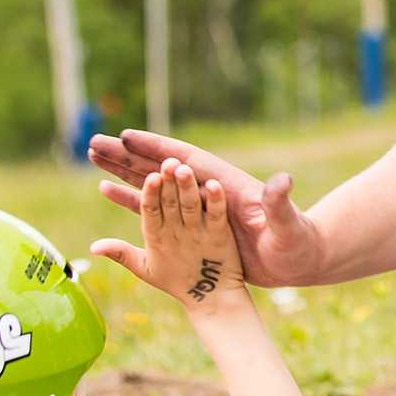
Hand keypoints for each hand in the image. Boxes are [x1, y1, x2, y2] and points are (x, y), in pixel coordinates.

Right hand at [88, 130, 324, 287]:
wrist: (302, 259)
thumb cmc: (299, 241)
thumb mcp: (289, 224)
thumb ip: (280, 203)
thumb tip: (282, 181)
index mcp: (228, 185)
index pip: (188, 160)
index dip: (158, 149)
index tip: (127, 136)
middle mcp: (209, 189)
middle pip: (163, 166)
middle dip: (129, 154)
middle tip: (94, 142)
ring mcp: (199, 205)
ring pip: (154, 182)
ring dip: (123, 170)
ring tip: (93, 156)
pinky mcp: (195, 222)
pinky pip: (156, 207)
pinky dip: (131, 198)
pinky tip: (107, 190)